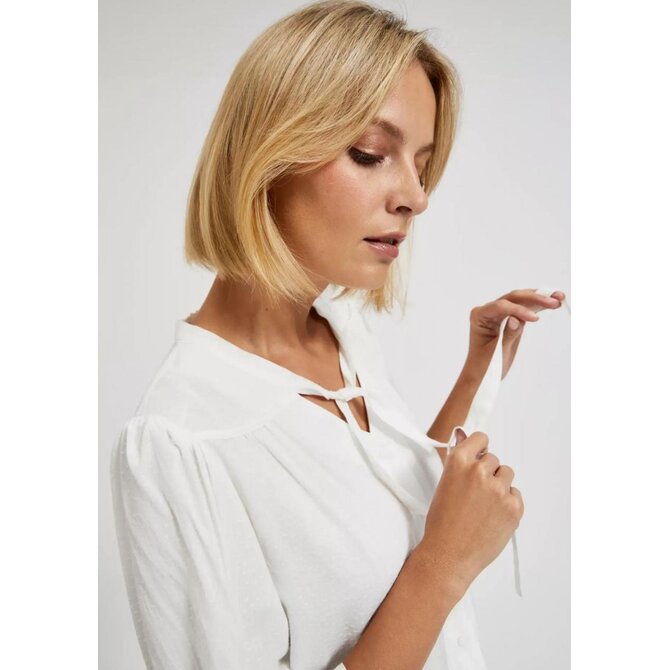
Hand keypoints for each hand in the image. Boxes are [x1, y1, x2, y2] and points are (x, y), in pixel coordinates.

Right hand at [417, 429, 523, 592]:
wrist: (448, 555)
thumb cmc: (442, 520)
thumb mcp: (445, 483)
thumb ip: (459, 458)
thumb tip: (463, 434)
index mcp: (459, 461)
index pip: (481, 438)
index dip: (479, 449)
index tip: (477, 458)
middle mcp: (480, 470)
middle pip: (494, 459)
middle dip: (487, 472)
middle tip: (474, 494)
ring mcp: (499, 489)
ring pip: (507, 475)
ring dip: (499, 485)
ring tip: (483, 506)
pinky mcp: (514, 507)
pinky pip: (515, 495)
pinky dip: (507, 504)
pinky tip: (491, 517)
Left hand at [466, 288, 565, 379]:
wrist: (481, 375)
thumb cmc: (485, 366)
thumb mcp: (497, 353)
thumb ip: (508, 334)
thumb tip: (516, 318)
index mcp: (480, 316)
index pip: (502, 306)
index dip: (519, 310)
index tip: (536, 319)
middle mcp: (488, 310)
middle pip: (513, 298)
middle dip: (534, 298)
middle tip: (554, 301)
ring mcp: (499, 313)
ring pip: (521, 300)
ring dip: (540, 298)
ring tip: (559, 297)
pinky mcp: (509, 318)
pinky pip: (524, 308)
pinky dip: (538, 306)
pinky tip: (553, 303)